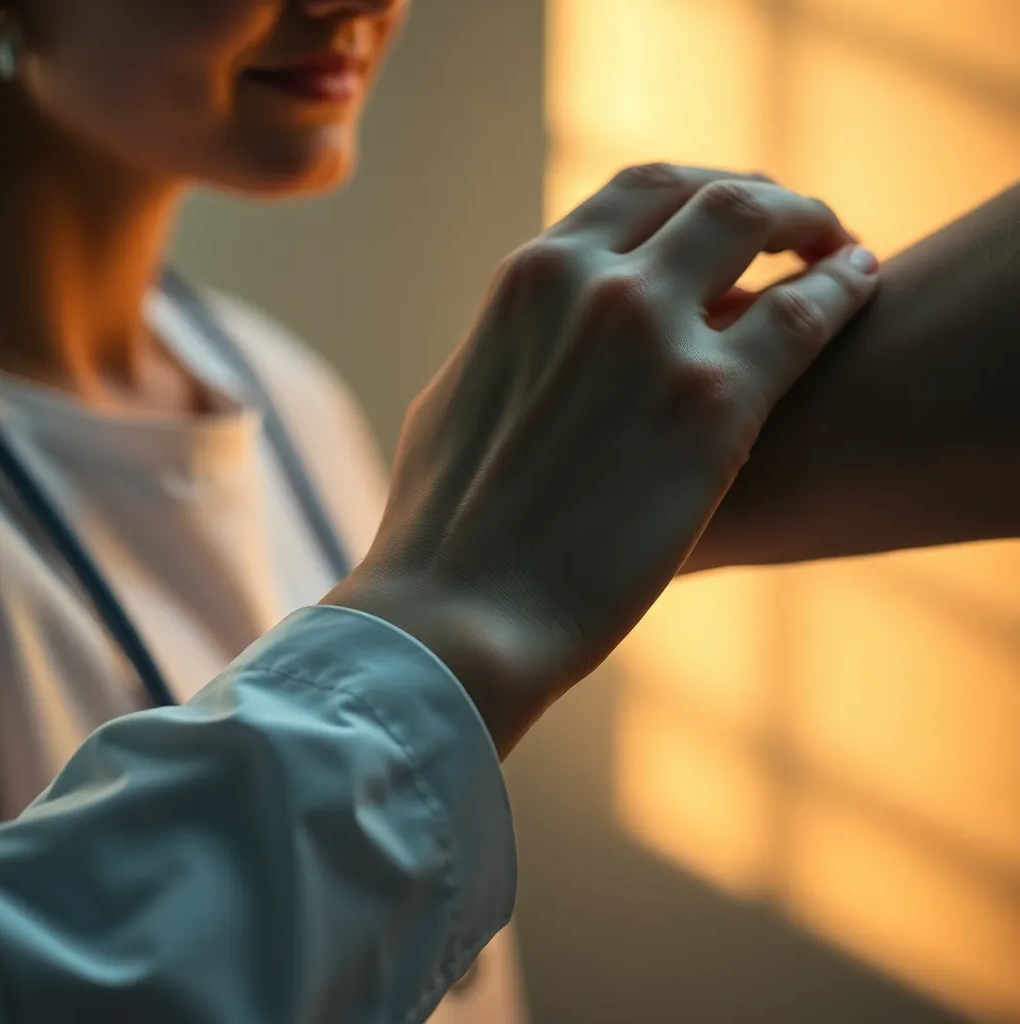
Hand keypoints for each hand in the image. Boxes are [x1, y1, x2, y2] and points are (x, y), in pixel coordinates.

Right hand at [326, 164, 878, 755]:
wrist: (460, 618)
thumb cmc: (447, 533)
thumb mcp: (460, 403)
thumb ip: (512, 352)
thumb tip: (538, 346)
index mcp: (529, 280)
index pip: (638, 193)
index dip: (700, 193)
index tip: (730, 218)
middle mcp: (592, 283)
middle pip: (709, 192)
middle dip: (766, 197)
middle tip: (800, 226)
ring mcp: (654, 335)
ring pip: (760, 224)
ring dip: (813, 227)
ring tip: (842, 251)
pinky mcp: (712, 404)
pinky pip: (805, 314)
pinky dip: (843, 289)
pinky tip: (862, 287)